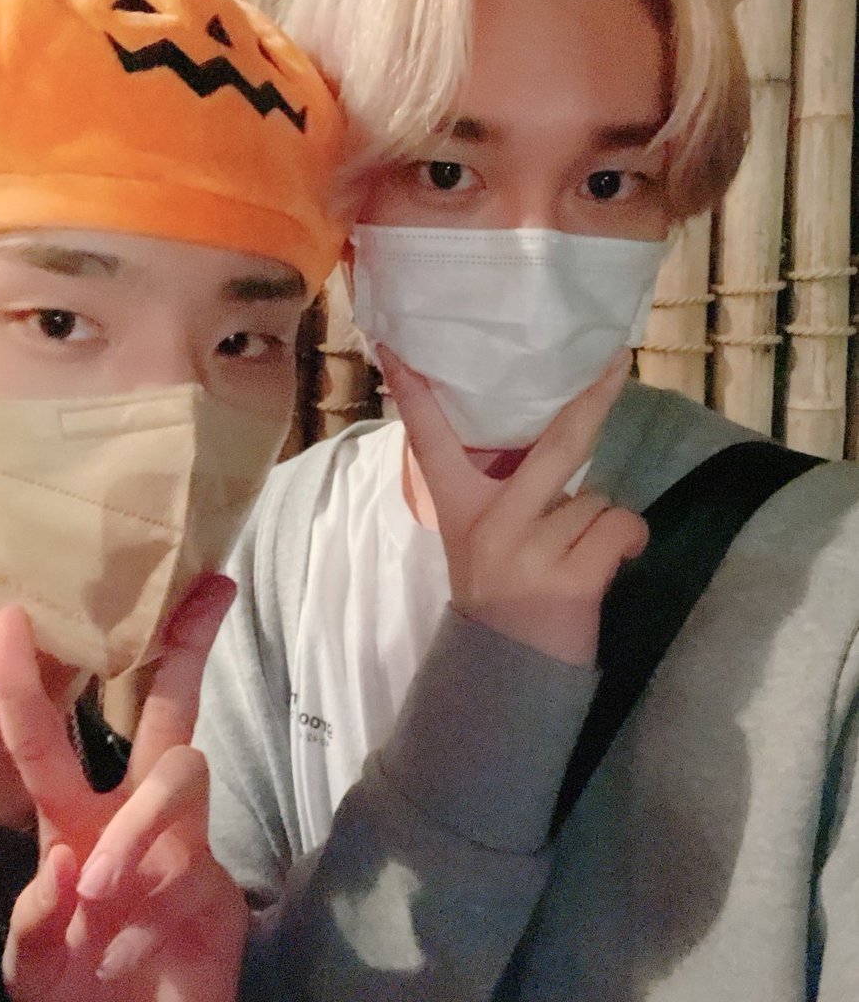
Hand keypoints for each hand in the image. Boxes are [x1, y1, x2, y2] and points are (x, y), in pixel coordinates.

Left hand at [0, 576, 248, 1001]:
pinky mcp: (218, 884)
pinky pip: (186, 864)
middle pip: (169, 710)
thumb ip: (34, 923)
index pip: (47, 740)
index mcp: (75, 822)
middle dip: (187, 648)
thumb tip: (64, 864)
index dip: (25, 681)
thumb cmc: (81, 993)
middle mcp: (133, 815)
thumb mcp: (32, 967)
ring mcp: (183, 842)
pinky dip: (143, 910)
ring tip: (98, 895)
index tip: (14, 615)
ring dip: (133, 829)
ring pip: (180, 775)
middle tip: (213, 592)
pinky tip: (120, 945)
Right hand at [380, 347, 647, 665]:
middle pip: (557, 444)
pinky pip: (620, 528)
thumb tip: (549, 438)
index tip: (397, 350)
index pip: (430, 442)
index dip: (413, 396)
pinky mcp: (572, 580)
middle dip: (593, 399)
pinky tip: (613, 560)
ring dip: (600, 519)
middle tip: (618, 361)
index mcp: (459, 509)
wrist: (507, 673)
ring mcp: (531, 551)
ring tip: (576, 551)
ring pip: (597, 498)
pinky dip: (627, 539)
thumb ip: (501, 492)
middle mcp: (492, 524)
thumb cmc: (499, 594)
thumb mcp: (479, 539)